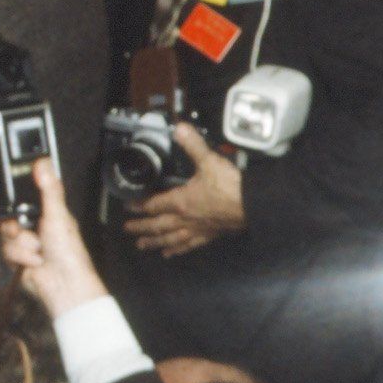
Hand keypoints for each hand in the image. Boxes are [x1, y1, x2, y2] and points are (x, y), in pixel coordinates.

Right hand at [0, 160, 106, 314]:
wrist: (62, 283)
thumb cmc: (69, 253)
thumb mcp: (58, 214)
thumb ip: (49, 189)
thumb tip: (43, 163)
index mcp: (49, 215)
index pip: (25, 200)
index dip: (19, 201)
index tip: (19, 204)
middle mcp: (36, 229)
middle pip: (11, 218)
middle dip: (19, 226)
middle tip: (30, 230)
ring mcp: (27, 244)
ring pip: (7, 236)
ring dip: (23, 245)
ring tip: (38, 251)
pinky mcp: (17, 259)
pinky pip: (6, 251)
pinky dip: (20, 257)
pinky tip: (34, 261)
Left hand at [123, 126, 243, 256]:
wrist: (254, 205)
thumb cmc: (231, 186)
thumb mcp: (209, 161)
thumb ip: (193, 145)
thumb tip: (180, 128)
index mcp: (181, 201)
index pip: (154, 204)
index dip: (139, 205)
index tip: (127, 205)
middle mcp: (186, 218)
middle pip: (158, 225)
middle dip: (141, 227)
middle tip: (127, 229)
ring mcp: (197, 229)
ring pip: (170, 238)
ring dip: (154, 242)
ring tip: (142, 245)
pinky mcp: (210, 236)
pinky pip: (189, 245)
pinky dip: (177, 250)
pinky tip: (170, 254)